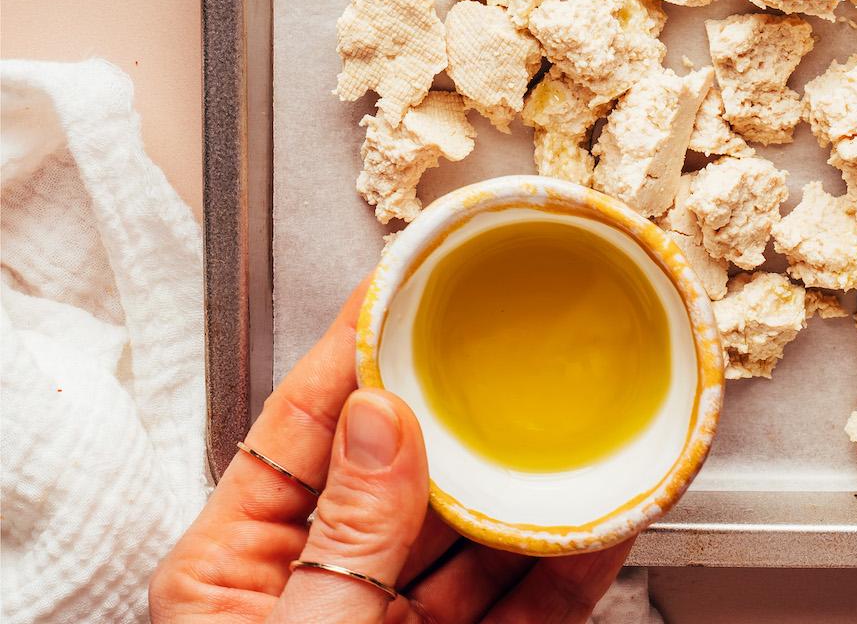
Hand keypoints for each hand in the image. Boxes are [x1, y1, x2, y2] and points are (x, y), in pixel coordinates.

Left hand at [150, 282, 630, 622]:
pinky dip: (568, 560)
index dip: (359, 346)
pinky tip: (606, 511)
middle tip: (521, 337)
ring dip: (530, 478)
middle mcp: (314, 599)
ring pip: (471, 539)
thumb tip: (386, 418)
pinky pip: (522, 610)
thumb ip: (349, 535)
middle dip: (466, 408)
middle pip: (401, 471)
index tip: (410, 280)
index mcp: (234, 574)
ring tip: (584, 413)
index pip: (303, 427)